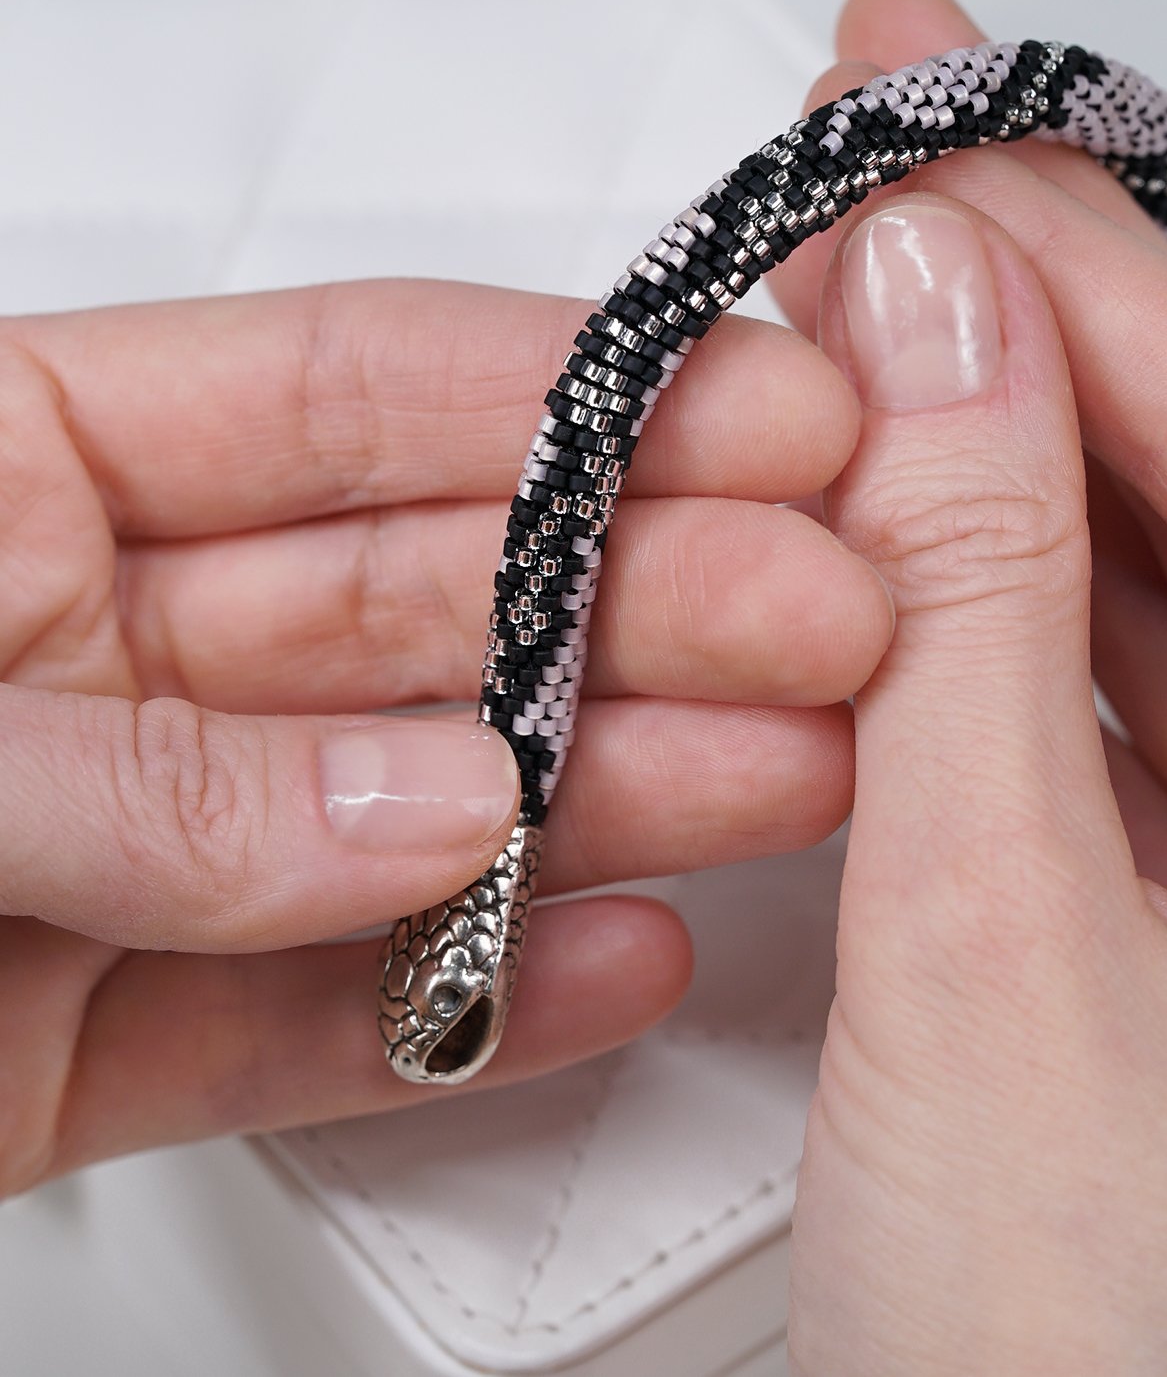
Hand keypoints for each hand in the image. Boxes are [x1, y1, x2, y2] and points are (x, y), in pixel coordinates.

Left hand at [0, 278, 892, 1194]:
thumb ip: (150, 778)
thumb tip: (424, 805)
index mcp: (14, 483)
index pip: (338, 398)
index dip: (561, 397)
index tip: (752, 417)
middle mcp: (86, 652)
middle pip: (423, 599)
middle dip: (645, 597)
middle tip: (823, 610)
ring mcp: (120, 845)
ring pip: (411, 808)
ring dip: (608, 796)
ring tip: (789, 772)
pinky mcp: (100, 1031)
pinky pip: (320, 1015)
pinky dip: (469, 1000)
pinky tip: (613, 960)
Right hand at [773, 0, 1166, 1370]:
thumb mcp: (987, 957)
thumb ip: (958, 620)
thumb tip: (918, 341)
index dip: (1073, 274)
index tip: (923, 144)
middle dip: (1027, 316)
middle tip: (888, 177)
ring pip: (1149, 577)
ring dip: (993, 443)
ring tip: (864, 316)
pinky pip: (1100, 689)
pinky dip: (987, 592)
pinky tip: (902, 507)